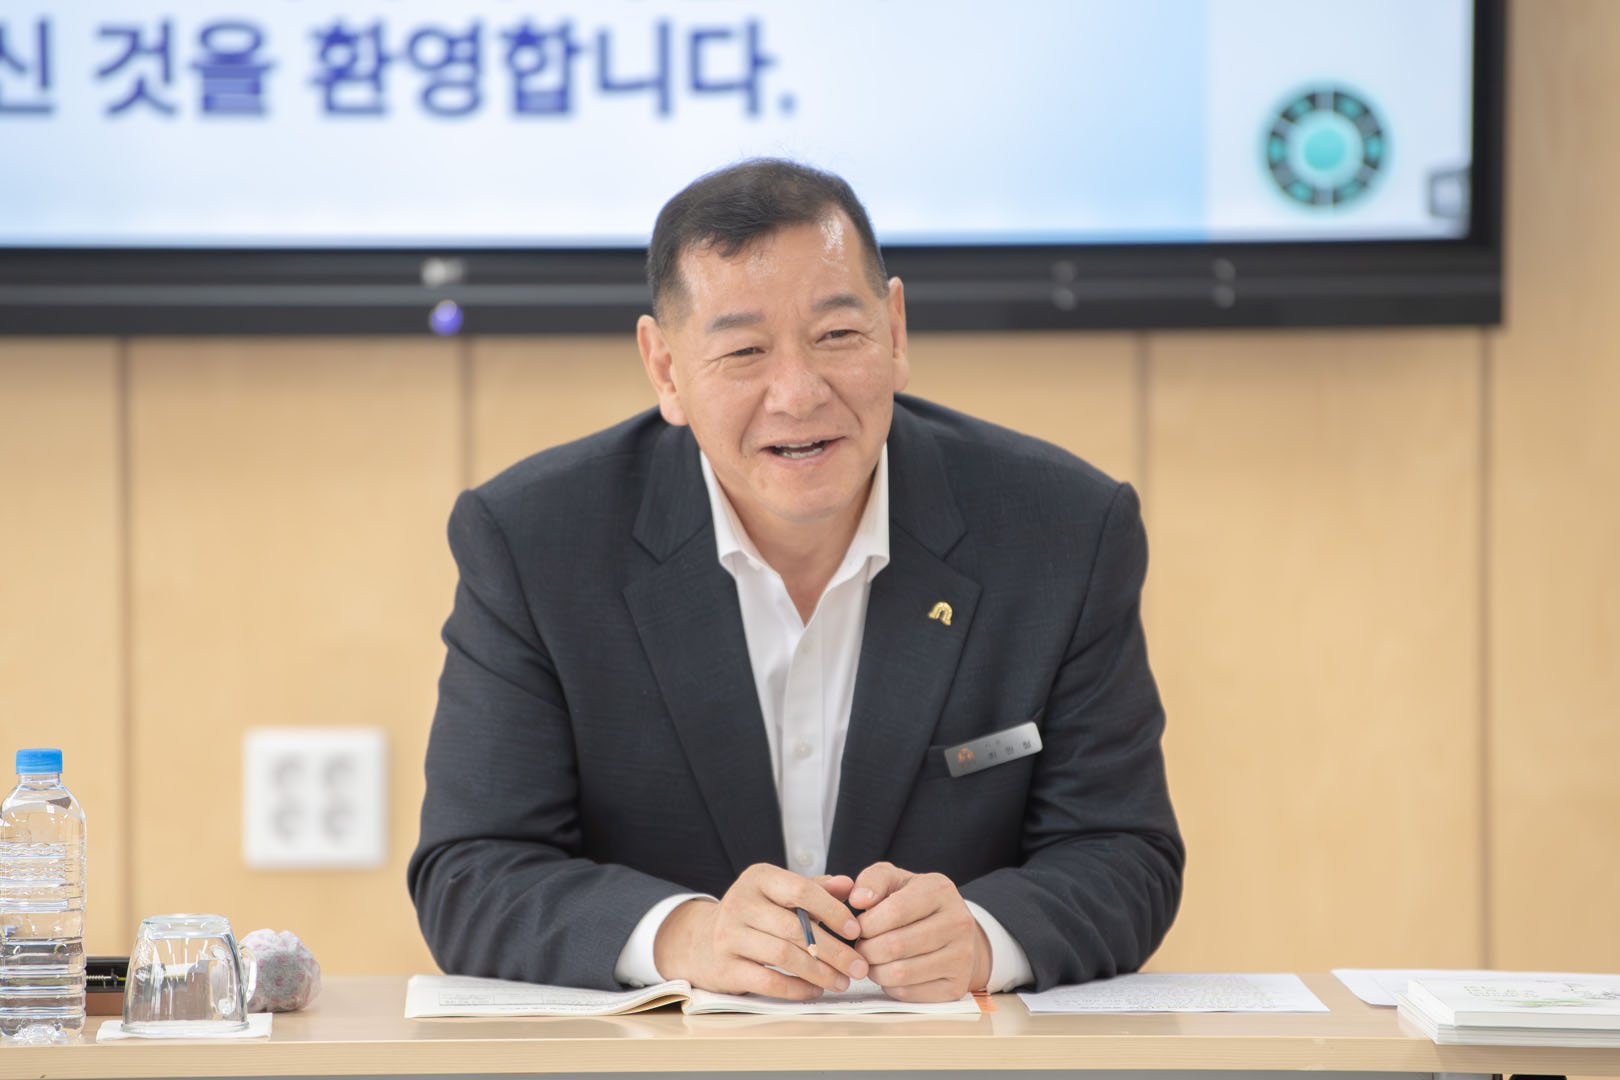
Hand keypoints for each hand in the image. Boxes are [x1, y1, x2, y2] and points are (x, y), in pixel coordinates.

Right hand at [652, 864, 868, 997]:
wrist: (703, 941)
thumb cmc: (755, 914)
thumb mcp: (780, 893)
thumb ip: (815, 888)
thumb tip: (849, 884)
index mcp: (758, 878)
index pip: (801, 890)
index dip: (833, 910)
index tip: (855, 931)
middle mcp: (740, 903)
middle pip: (795, 929)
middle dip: (834, 951)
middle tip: (859, 967)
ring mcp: (729, 936)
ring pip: (783, 957)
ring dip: (820, 973)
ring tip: (842, 982)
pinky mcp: (725, 967)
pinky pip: (768, 981)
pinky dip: (796, 989)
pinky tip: (815, 990)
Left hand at [845, 861, 990, 1001]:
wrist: (952, 931)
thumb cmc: (914, 903)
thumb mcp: (895, 880)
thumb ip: (873, 880)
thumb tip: (858, 899)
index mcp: (940, 890)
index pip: (894, 911)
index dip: (866, 924)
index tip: (857, 928)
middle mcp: (958, 922)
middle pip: (895, 945)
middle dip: (866, 949)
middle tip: (860, 947)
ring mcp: (962, 957)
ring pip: (900, 973)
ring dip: (874, 970)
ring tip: (871, 960)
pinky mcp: (956, 986)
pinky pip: (909, 994)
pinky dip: (890, 986)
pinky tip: (890, 972)